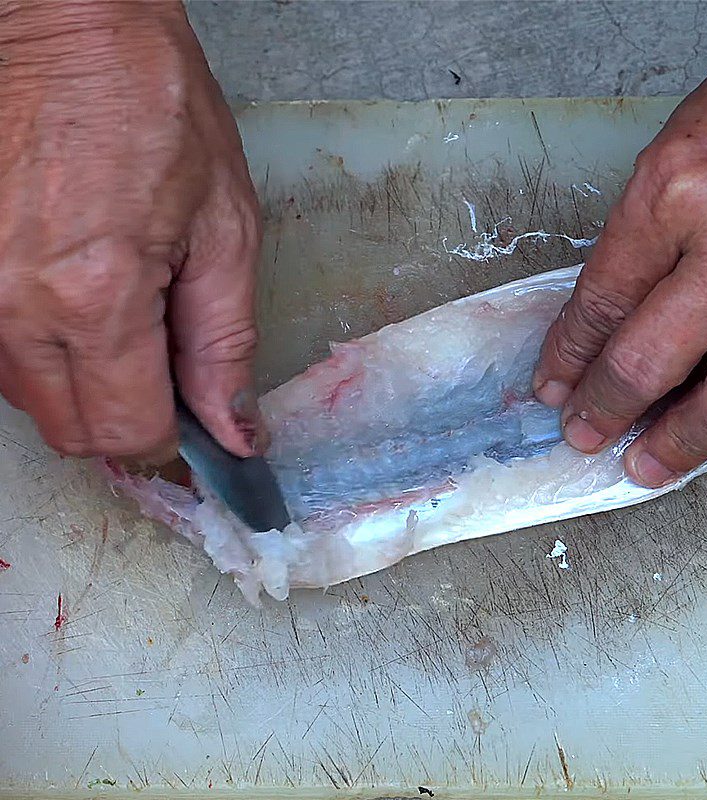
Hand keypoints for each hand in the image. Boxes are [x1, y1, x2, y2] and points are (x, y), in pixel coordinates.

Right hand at [0, 1, 262, 460]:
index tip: (196, 428)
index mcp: (97, 296)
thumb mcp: (225, 233)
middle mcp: (15, 305)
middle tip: (167, 374)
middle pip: (74, 431)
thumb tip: (235, 430)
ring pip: (32, 401)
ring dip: (86, 387)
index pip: (129, 432)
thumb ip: (225, 346)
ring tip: (126, 320)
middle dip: (128, 421)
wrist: (67, 27)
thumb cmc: (153, 108)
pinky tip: (81, 304)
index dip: (171, 442)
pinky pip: (1, 355)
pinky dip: (47, 353)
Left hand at [532, 4, 706, 487]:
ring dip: (678, 444)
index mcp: (676, 191)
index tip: (553, 381)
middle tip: (582, 433)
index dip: (568, 355)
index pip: (599, 303)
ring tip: (645, 466)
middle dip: (605, 410)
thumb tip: (606, 315)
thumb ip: (641, 238)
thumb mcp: (676, 153)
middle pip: (646, 363)